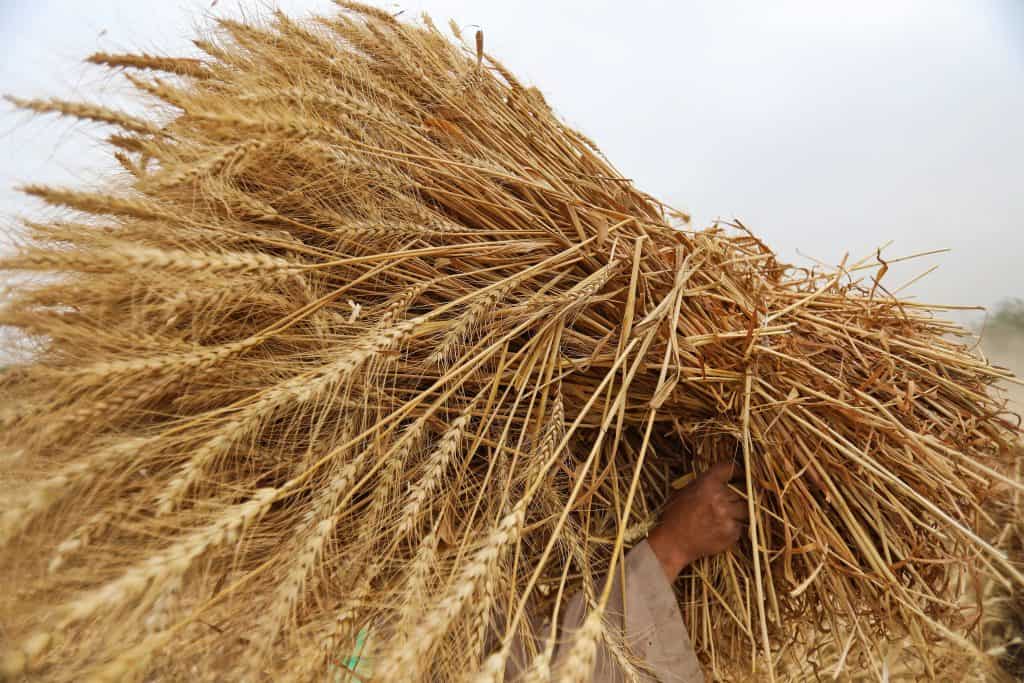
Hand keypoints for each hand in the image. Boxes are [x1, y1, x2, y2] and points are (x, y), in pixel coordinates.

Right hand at [646, 461, 747, 580]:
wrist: (673, 543)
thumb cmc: (675, 516)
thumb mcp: (684, 491)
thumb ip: (703, 483)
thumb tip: (719, 479)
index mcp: (707, 483)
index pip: (730, 468)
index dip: (737, 471)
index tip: (740, 474)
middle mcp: (720, 497)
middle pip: (740, 491)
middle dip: (733, 496)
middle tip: (723, 503)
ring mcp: (728, 516)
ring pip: (744, 509)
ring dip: (736, 512)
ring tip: (721, 517)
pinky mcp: (732, 532)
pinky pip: (740, 525)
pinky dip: (733, 526)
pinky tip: (719, 529)